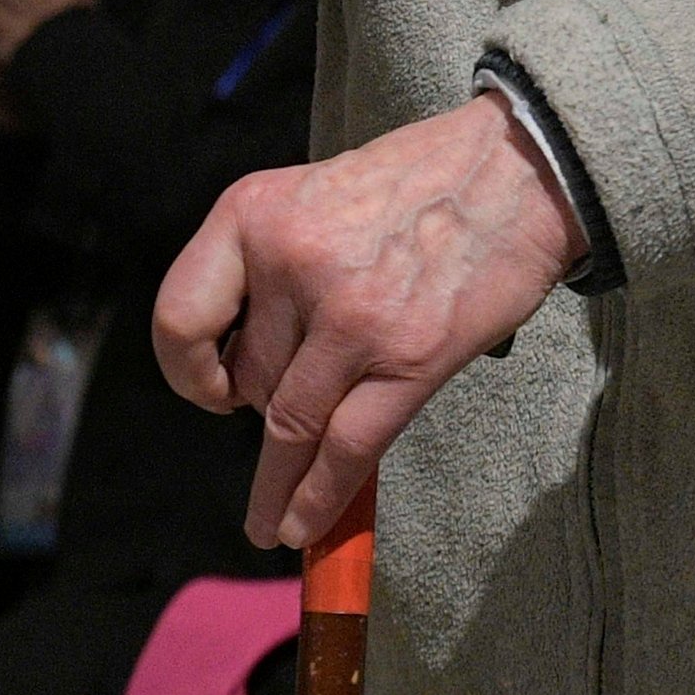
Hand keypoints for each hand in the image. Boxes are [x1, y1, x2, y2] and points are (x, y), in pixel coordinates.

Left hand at [151, 93, 586, 551]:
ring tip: (273, 520)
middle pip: (249, 379)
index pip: (179, 316)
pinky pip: (345, 448)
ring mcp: (349, 315)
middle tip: (282, 424)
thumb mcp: (310, 192)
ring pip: (289, 427)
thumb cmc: (414, 180)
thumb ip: (270, 262)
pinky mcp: (408, 358)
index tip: (212, 390)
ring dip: (278, 482)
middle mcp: (291, 262)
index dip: (188, 369)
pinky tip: (304, 525)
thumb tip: (247, 357)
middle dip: (262, 410)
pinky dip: (319, 497)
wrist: (514, 169)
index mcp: (254, 213)